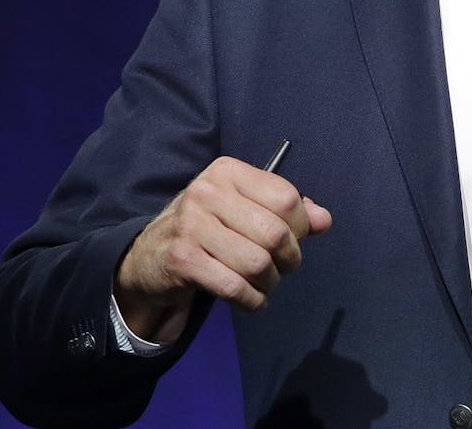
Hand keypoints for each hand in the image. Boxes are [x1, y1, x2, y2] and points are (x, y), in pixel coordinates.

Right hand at [113, 156, 331, 341]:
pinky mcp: (182, 260)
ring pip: (257, 263)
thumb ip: (286, 211)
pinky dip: (252, 300)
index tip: (294, 241)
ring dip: (270, 283)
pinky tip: (252, 300)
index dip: (301, 227)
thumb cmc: (207, 228)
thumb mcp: (243, 208)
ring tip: (265, 284)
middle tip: (282, 268)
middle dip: (289, 259)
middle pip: (275, 233)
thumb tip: (324, 220)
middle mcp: (208, 192)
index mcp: (228, 172)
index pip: (285, 198)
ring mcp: (191, 225)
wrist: (147, 257)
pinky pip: (234, 287)